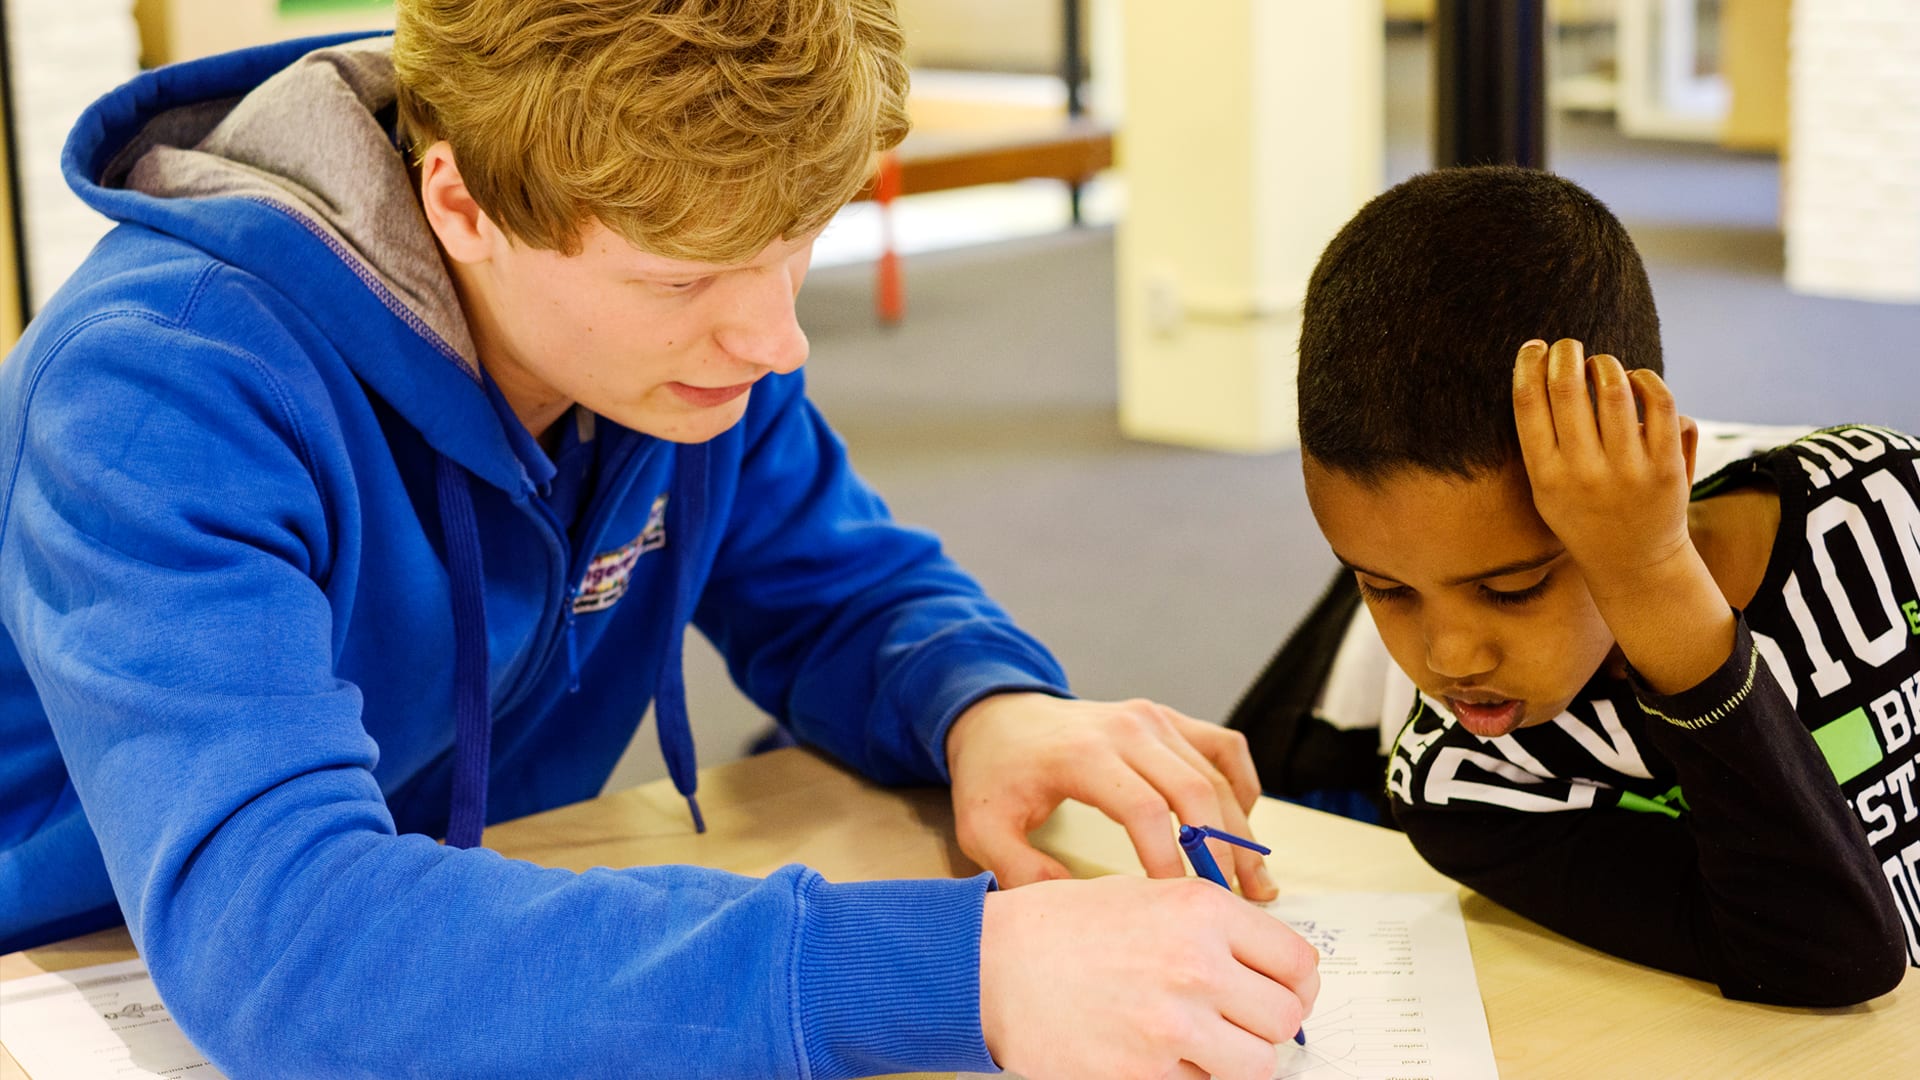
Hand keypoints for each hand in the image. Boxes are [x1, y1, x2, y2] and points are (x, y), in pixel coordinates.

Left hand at [945, 693, 1275, 899]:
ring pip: (1216, 774)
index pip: (1145, 809)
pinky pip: (1224, 747)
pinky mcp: (1167, 719)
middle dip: (1220, 852)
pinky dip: (1242, 785)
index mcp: (1082, 755)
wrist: (999, 718)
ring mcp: (1152, 719)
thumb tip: (1080, 911)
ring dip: (1241, 830)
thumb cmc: (995, 776)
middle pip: (1194, 790)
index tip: (1179, 905)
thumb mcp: (983, 830)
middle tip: (1234, 905)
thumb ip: (1022, 873)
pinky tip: (1242, 826)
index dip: (1169, 859)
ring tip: (1255, 883)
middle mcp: (1125, 729)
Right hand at [979, 875, 1318, 1079]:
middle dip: (1268, 1025)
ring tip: (1206, 1047)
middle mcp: (1195, 965)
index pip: (1298, 962)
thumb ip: (1211, 925)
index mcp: (1201, 912)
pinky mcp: (1143, 1074)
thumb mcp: (1145, 895)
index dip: (1296, 985)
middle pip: (1285, 1018)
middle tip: (1241, 1023)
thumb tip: (1265, 965)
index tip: (1283, 993)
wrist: (991, 966)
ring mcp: (1171, 1025)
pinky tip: (1163, 1058)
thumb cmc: (1060, 928)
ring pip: (1258, 1064)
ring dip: (1239, 1060)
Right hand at [1512, 338, 1729, 690]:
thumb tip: (1543, 370)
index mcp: (1546, 476)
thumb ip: (1542, 440)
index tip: (1534, 347)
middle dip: (1566, 353)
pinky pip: (1659, 403)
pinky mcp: (1666, 467)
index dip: (1528, 365)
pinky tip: (1636, 379)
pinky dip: (1645, 380)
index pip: (1528, 404)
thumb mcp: (1546, 489)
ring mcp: (1628, 470)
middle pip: (1567, 388)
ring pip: (1613, 388)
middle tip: (1568, 345)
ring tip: (1600, 365)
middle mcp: (1584, 472)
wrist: (1633, 562)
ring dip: (1604, 364)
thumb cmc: (1583, 516)